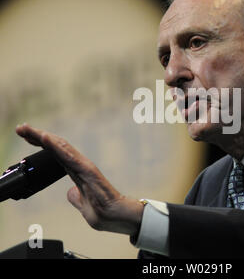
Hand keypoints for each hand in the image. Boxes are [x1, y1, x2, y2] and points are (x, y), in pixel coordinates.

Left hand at [15, 123, 143, 235]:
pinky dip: (56, 146)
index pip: (56, 155)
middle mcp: (80, 167)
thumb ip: (76, 198)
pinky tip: (45, 138)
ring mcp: (84, 167)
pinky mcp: (88, 171)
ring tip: (27, 129)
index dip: (42, 146)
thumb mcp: (83, 206)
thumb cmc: (105, 213)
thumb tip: (69, 191)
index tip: (26, 138)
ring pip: (61, 148)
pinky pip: (69, 157)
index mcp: (77, 173)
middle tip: (21, 127)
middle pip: (57, 147)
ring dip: (43, 137)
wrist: (119, 218)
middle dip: (37, 136)